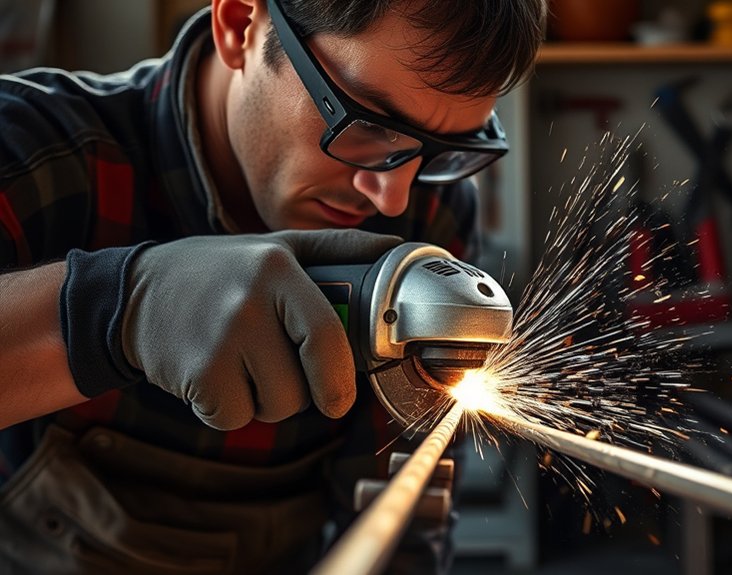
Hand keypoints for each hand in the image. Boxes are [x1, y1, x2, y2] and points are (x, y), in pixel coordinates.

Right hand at [120, 230, 401, 429]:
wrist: (133, 293)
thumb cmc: (222, 273)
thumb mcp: (278, 247)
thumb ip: (340, 250)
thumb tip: (401, 250)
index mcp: (278, 268)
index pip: (327, 336)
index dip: (341, 377)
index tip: (341, 397)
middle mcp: (248, 302)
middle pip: (306, 386)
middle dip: (306, 394)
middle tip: (290, 377)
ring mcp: (218, 340)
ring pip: (275, 407)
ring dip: (267, 401)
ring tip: (244, 365)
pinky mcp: (194, 375)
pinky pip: (235, 418)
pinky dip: (228, 409)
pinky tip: (214, 376)